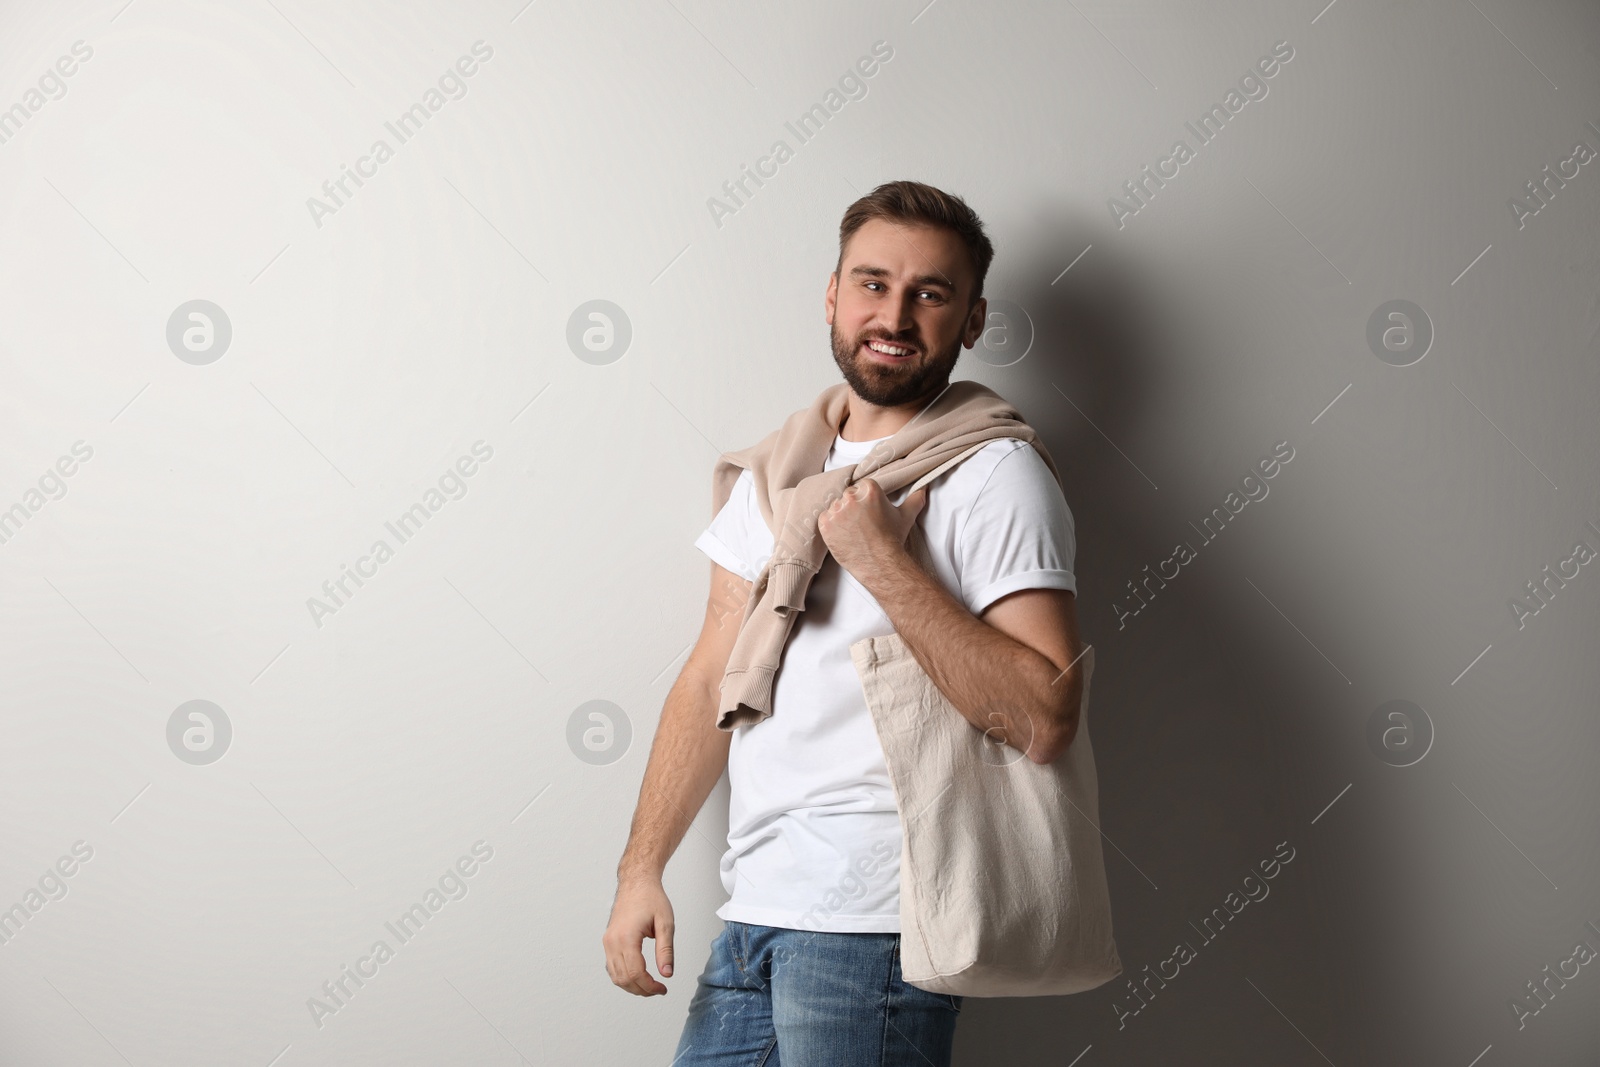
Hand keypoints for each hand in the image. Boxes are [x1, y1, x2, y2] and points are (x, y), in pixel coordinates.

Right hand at [602, 879, 674, 995]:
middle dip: (642, 989)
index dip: (650, 986)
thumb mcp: (665, 923)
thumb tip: (667, 974)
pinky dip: (623, 977)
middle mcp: (612, 942)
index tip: (662, 988)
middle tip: (659, 990)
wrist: (636, 882)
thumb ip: (666, 951)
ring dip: (632, 986)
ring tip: (649, 986)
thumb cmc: (651, 898)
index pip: (635, 973)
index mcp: (627, 937)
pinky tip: (637, 977)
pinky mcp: (608, 941)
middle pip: (624, 978)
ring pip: (615, 976)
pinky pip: (611, 967)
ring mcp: (608, 942)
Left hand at [817, 478, 927, 578]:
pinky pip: (824, 518)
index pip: (861, 487)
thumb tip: (923, 489)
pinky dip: (831, 525)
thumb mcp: (906, 516)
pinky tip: (844, 533)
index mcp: (869, 490)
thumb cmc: (892, 539)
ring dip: (841, 516)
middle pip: (848, 496)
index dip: (865, 500)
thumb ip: (914, 499)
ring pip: (835, 507)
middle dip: (853, 507)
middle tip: (862, 523)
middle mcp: (851, 497)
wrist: (880, 562)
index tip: (869, 511)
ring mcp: (836, 511)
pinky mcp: (826, 524)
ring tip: (854, 530)